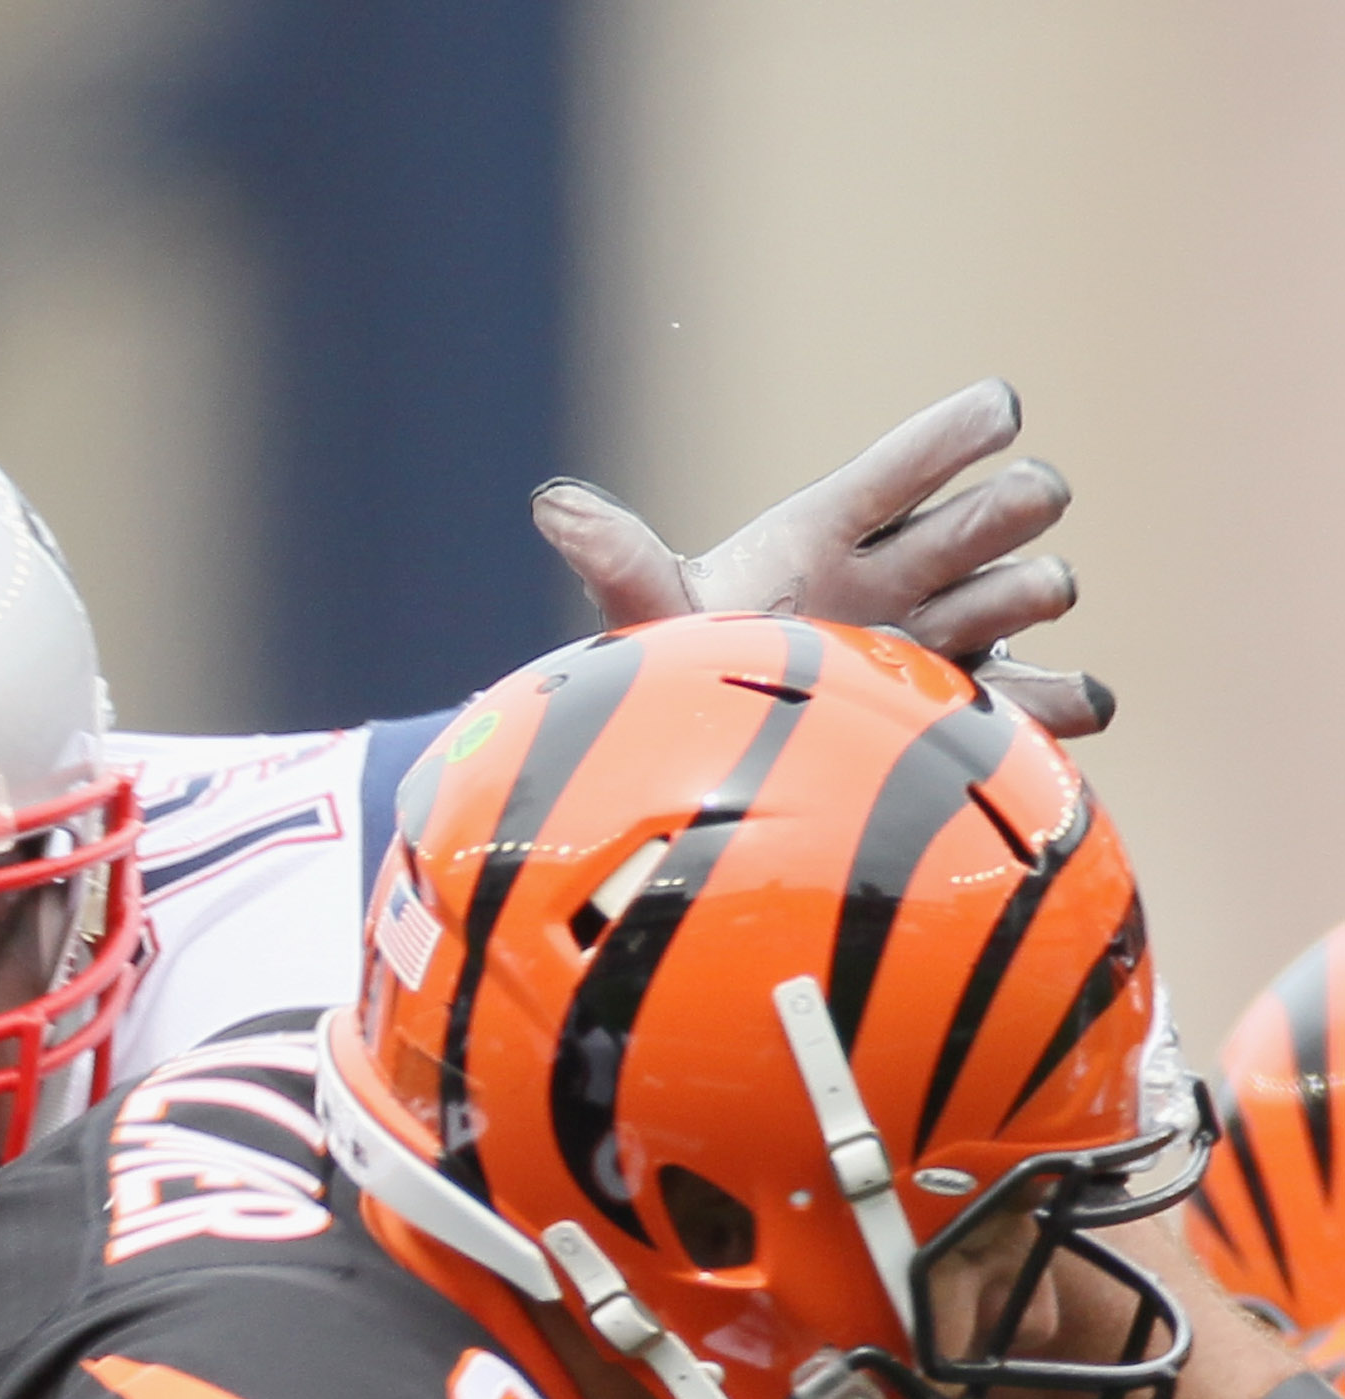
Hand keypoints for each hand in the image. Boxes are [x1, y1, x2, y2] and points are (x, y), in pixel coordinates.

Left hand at [533, 377, 1114, 739]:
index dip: (954, 435)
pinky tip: (1074, 705)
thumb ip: (621, 564)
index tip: (1003, 408)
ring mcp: (942, 643)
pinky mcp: (967, 715)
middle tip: (1018, 513)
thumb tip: (550, 502)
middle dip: (1009, 510)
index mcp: (830, 535)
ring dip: (1032, 593)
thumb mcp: (653, 619)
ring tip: (1020, 606)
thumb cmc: (687, 673)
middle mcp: (899, 578)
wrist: (709, 762)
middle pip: (984, 520)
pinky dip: (1064, 704)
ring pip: (1025, 596)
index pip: (903, 468)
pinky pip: (1040, 705)